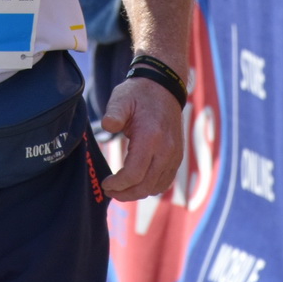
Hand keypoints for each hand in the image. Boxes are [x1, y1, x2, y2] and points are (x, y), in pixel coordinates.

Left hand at [99, 76, 183, 201]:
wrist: (164, 87)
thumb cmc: (139, 93)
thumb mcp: (121, 98)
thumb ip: (114, 113)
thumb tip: (107, 126)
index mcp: (150, 137)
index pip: (134, 174)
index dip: (118, 184)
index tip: (105, 183)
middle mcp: (166, 149)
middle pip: (145, 186)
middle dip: (125, 194)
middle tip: (109, 191)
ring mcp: (174, 155)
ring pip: (157, 187)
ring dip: (137, 193)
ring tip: (121, 189)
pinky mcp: (177, 157)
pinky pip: (166, 182)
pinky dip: (151, 187)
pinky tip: (137, 183)